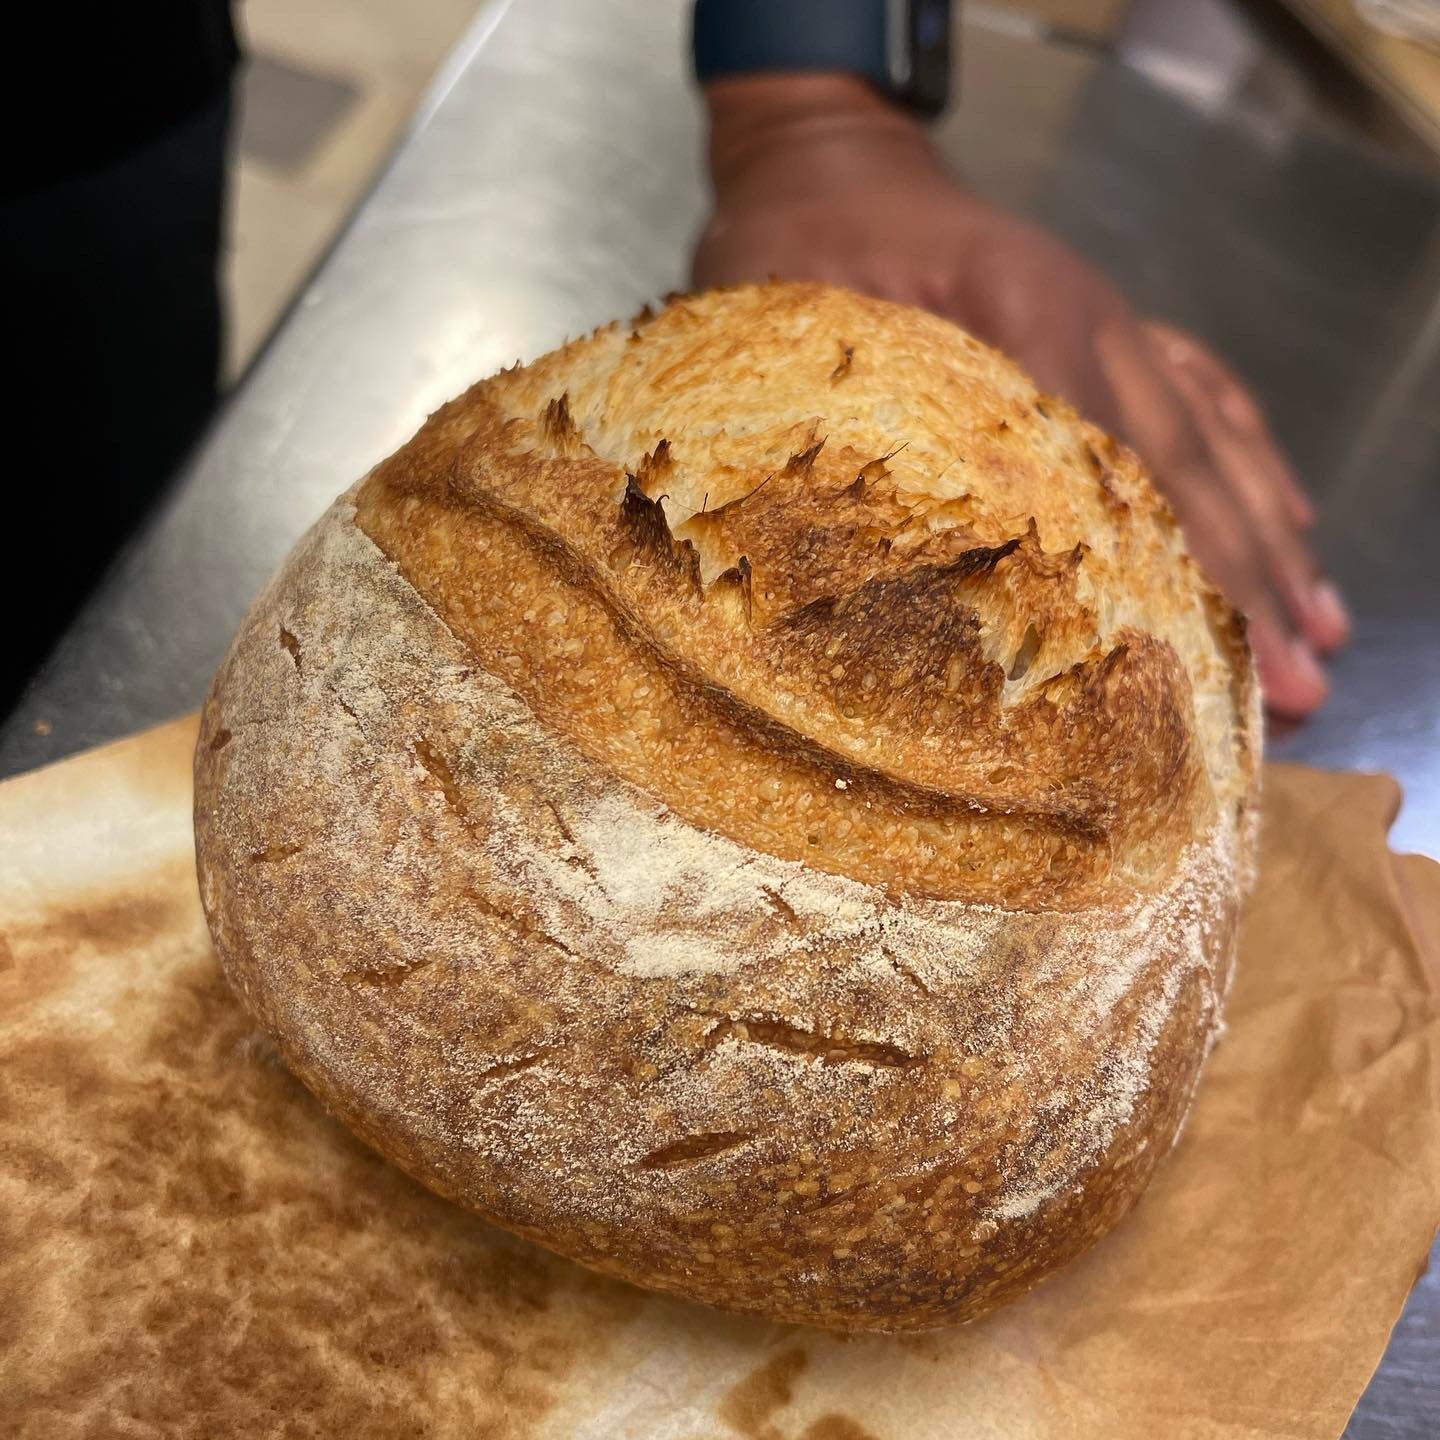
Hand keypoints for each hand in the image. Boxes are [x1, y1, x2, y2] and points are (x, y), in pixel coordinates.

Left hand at [695, 74, 1348, 717]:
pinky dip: (1247, 455)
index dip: (1172, 562)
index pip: (1115, 461)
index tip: (1212, 651)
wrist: (831, 159)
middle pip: (1188, 463)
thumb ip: (820, 414)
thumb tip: (842, 544)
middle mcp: (1090, 319)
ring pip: (1209, 436)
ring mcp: (1107, 321)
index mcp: (1019, 319)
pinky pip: (1201, 390)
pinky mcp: (1103, 327)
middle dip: (1247, 578)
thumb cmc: (796, 236)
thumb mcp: (786, 321)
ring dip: (1268, 535)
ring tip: (1317, 627)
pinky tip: (1287, 515)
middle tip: (1297, 679)